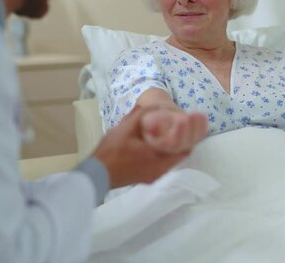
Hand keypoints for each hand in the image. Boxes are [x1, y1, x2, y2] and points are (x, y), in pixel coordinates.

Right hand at [93, 106, 207, 187]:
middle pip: (179, 154)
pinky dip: (163, 153)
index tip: (188, 124)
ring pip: (170, 160)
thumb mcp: (127, 127)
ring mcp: (153, 176)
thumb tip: (156, 106)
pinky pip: (161, 164)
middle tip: (179, 126)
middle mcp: (160, 171)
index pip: (185, 149)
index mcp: (159, 159)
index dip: (188, 136)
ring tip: (169, 132)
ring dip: (171, 147)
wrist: (96, 174)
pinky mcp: (146, 178)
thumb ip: (142, 115)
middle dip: (181, 140)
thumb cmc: (112, 151)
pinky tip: (155, 144)